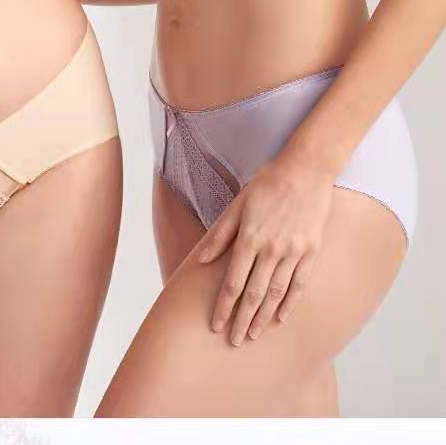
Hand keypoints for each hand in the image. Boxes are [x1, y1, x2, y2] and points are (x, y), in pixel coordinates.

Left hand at [196, 156, 334, 345]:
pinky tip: (281, 318)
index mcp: (249, 239)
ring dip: (263, 318)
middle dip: (241, 321)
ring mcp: (293, 253)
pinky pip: (299, 284)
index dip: (223, 307)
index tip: (215, 325)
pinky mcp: (310, 252)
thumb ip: (220, 235)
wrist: (305, 171)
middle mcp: (271, 250)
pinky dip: (290, 303)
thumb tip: (201, 261)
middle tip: (233, 341)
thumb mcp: (237, 205)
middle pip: (253, 295)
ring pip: (275, 294)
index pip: (232, 283)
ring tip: (253, 335)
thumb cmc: (267, 184)